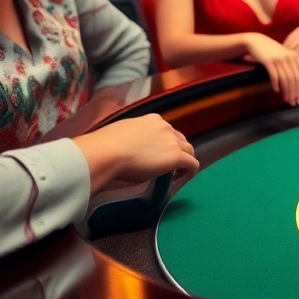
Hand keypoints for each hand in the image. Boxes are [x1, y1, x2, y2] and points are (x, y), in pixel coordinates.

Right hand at [75, 114, 198, 194]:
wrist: (106, 153)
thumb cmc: (106, 146)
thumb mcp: (124, 135)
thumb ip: (137, 139)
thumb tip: (137, 149)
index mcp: (153, 120)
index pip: (166, 131)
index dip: (166, 144)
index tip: (159, 155)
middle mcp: (166, 127)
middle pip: (180, 140)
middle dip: (177, 151)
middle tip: (169, 166)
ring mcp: (172, 141)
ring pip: (189, 150)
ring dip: (184, 161)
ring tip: (175, 174)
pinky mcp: (176, 156)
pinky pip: (192, 163)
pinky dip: (190, 171)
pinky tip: (182, 178)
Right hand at [245, 34, 298, 105]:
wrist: (257, 42)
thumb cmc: (273, 51)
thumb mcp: (286, 56)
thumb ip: (293, 66)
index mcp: (296, 57)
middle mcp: (289, 58)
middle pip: (295, 79)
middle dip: (296, 93)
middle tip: (296, 103)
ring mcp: (279, 59)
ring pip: (286, 79)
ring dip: (287, 92)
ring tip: (287, 100)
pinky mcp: (268, 61)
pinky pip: (274, 76)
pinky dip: (276, 85)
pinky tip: (277, 91)